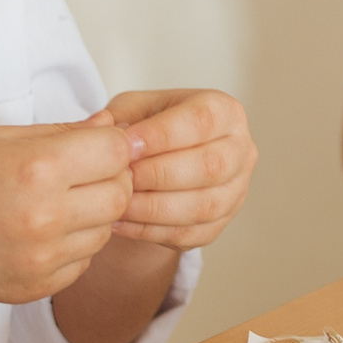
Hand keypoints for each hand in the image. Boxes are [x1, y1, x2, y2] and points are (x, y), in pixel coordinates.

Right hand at [0, 119, 134, 304]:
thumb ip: (61, 133)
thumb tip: (109, 127)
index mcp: (36, 169)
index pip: (116, 152)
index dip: (110, 143)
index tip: (95, 143)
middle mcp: (45, 218)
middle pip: (121, 194)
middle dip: (110, 178)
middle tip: (81, 171)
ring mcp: (42, 259)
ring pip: (106, 231)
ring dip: (93, 213)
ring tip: (54, 202)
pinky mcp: (37, 287)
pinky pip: (83, 262)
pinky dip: (73, 245)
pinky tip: (40, 231)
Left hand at [102, 88, 254, 251]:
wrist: (165, 160)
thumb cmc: (152, 128)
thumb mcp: (136, 109)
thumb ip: (120, 115)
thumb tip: (103, 127)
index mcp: (224, 112)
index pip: (200, 121)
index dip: (161, 135)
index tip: (125, 145)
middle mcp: (240, 151)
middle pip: (209, 166)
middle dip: (159, 174)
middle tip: (121, 177)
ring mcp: (235, 191)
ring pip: (202, 206)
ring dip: (154, 208)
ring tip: (117, 203)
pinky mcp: (220, 224)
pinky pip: (189, 234)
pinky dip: (151, 231)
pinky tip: (121, 223)